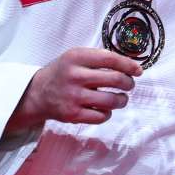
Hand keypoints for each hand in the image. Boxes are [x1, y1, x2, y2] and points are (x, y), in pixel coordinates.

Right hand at [8, 48, 141, 131]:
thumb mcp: (75, 57)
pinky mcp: (72, 115)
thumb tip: (131, 66)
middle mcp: (74, 76)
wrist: (36, 93)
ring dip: (122, 100)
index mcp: (76, 57)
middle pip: (116, 79)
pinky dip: (108, 113)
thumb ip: (99, 58)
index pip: (110, 59)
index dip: (129, 65)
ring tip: (120, 98)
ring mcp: (73, 97)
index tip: (138, 70)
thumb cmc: (63, 73)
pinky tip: (104, 108)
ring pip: (112, 100)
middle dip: (128, 83)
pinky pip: (102, 116)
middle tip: (128, 84)